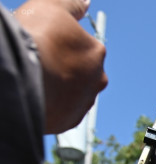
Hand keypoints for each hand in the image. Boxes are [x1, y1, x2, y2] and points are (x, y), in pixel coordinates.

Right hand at [14, 0, 106, 132]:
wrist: (20, 75)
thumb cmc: (35, 37)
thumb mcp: (51, 8)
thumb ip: (71, 5)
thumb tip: (87, 3)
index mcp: (96, 52)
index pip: (79, 46)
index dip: (57, 44)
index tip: (41, 43)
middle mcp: (97, 80)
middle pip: (78, 72)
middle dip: (62, 69)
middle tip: (37, 63)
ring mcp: (83, 103)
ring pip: (71, 94)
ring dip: (57, 88)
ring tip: (34, 81)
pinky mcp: (68, 121)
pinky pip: (60, 112)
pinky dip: (50, 106)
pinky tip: (35, 97)